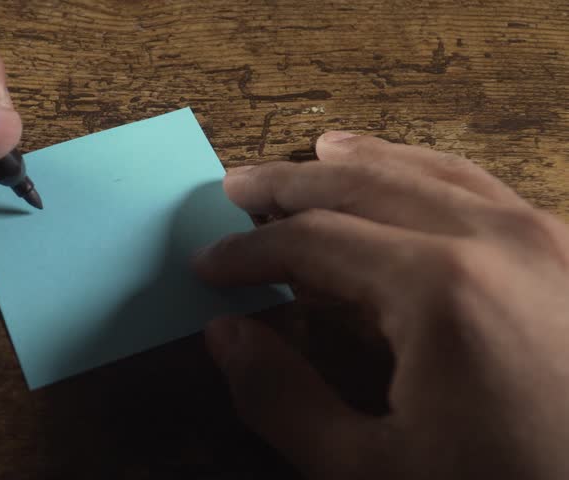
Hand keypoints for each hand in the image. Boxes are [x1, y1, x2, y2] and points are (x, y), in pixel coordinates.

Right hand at [194, 132, 568, 478]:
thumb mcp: (369, 472)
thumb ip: (282, 398)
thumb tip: (226, 336)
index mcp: (442, 288)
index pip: (314, 241)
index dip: (250, 252)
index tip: (209, 264)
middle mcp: (500, 240)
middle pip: (366, 185)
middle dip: (290, 184)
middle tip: (238, 185)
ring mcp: (549, 239)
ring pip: (431, 172)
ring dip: (361, 163)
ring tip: (318, 153)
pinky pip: (484, 191)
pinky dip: (426, 176)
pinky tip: (408, 180)